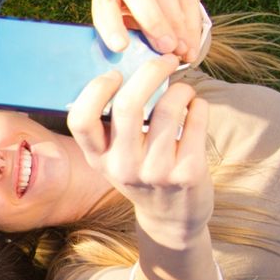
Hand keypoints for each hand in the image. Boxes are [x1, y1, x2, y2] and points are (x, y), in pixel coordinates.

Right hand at [67, 55, 213, 239]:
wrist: (171, 218)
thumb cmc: (142, 173)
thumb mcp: (115, 157)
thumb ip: (112, 124)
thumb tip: (127, 67)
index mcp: (98, 158)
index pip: (81, 120)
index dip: (96, 89)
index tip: (115, 75)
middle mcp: (122, 167)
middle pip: (128, 106)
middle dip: (150, 72)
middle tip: (164, 60)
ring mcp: (156, 172)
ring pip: (168, 109)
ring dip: (180, 89)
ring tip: (183, 90)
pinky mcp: (188, 173)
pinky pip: (195, 120)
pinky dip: (198, 105)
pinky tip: (196, 108)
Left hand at [91, 0, 206, 62]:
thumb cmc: (134, 20)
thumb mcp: (123, 28)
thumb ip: (125, 39)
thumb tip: (133, 66)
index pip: (104, 1)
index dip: (111, 24)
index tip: (121, 47)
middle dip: (151, 20)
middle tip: (164, 47)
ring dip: (175, 25)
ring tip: (180, 51)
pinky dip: (191, 24)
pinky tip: (191, 45)